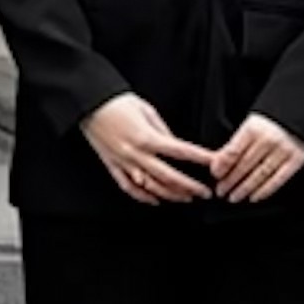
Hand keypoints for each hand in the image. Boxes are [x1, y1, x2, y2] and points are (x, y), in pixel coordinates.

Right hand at [84, 92, 218, 206]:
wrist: (88, 103)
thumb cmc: (115, 102)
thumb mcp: (146, 110)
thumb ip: (163, 130)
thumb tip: (175, 145)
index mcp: (146, 137)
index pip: (181, 151)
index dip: (201, 159)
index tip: (215, 163)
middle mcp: (136, 154)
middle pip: (169, 177)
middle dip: (190, 187)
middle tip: (205, 192)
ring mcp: (124, 163)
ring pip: (151, 187)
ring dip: (171, 195)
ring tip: (186, 198)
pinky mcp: (112, 166)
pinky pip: (129, 188)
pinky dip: (143, 197)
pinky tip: (155, 200)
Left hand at [205, 115, 303, 202]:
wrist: (300, 113)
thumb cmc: (271, 121)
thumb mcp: (251, 125)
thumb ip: (235, 144)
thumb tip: (215, 163)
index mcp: (253, 128)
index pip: (233, 151)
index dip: (223, 166)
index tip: (215, 175)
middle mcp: (268, 139)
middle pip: (245, 165)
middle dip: (230, 180)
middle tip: (221, 191)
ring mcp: (284, 150)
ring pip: (260, 174)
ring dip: (245, 188)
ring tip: (234, 197)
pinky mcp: (297, 159)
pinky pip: (278, 179)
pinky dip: (265, 190)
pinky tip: (255, 197)